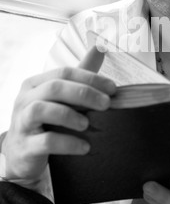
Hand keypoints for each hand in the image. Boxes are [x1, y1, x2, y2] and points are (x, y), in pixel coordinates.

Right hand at [2, 47, 115, 181]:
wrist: (21, 156)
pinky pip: (46, 141)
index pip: (64, 73)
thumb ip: (80, 74)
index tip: (113, 88)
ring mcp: (21, 123)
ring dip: (69, 115)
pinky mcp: (25, 147)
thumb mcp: (61, 97)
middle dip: (84, 93)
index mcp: (35, 84)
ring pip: (41, 110)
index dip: (90, 78)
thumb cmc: (45, 121)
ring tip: (88, 124)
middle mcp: (25, 99)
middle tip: (106, 104)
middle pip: (54, 88)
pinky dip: (68, 142)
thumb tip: (100, 48)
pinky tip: (85, 146)